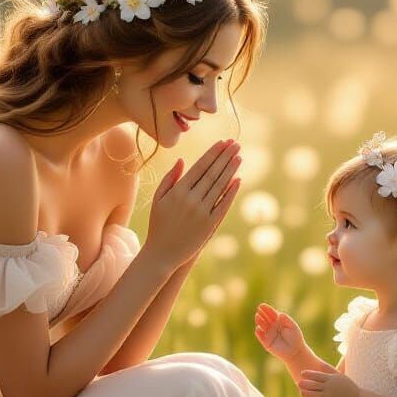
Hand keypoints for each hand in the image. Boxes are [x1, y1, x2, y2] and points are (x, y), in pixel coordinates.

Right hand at [144, 139, 241, 269]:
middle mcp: (191, 199)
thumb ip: (170, 178)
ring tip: (239, 156)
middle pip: (212, 173)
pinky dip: (231, 192)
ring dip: (231, 170)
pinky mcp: (210, 225)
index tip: (222, 142)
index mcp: (177, 191)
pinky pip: (223, 205)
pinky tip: (238, 180)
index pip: (200, 166)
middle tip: (235, 144)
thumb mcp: (158, 199)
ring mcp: (202, 212)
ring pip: (220, 186)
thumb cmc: (158, 225)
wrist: (162, 254)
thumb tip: (182, 160)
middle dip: (225, 156)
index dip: (213, 153)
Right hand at [254, 303, 305, 361]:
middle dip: (262, 314)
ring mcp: (268, 333)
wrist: (295, 351)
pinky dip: (258, 332)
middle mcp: (272, 326)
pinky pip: (260, 336)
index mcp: (278, 320)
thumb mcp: (292, 326)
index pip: (271, 313)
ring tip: (257, 317)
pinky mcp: (266, 342)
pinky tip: (258, 328)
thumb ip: (286, 319)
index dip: (267, 309)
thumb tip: (279, 314)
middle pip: (265, 318)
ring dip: (259, 321)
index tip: (262, 306)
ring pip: (261, 326)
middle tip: (259, 310)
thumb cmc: (295, 337)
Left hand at [298, 369, 358, 396]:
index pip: (316, 375)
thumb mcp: (340, 376)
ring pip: (311, 395)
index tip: (302, 373)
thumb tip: (320, 362)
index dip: (307, 374)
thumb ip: (329, 370)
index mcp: (330, 379)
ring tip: (303, 392)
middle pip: (311, 385)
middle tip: (299, 383)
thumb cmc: (348, 386)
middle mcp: (328, 387)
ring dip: (305, 394)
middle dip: (303, 384)